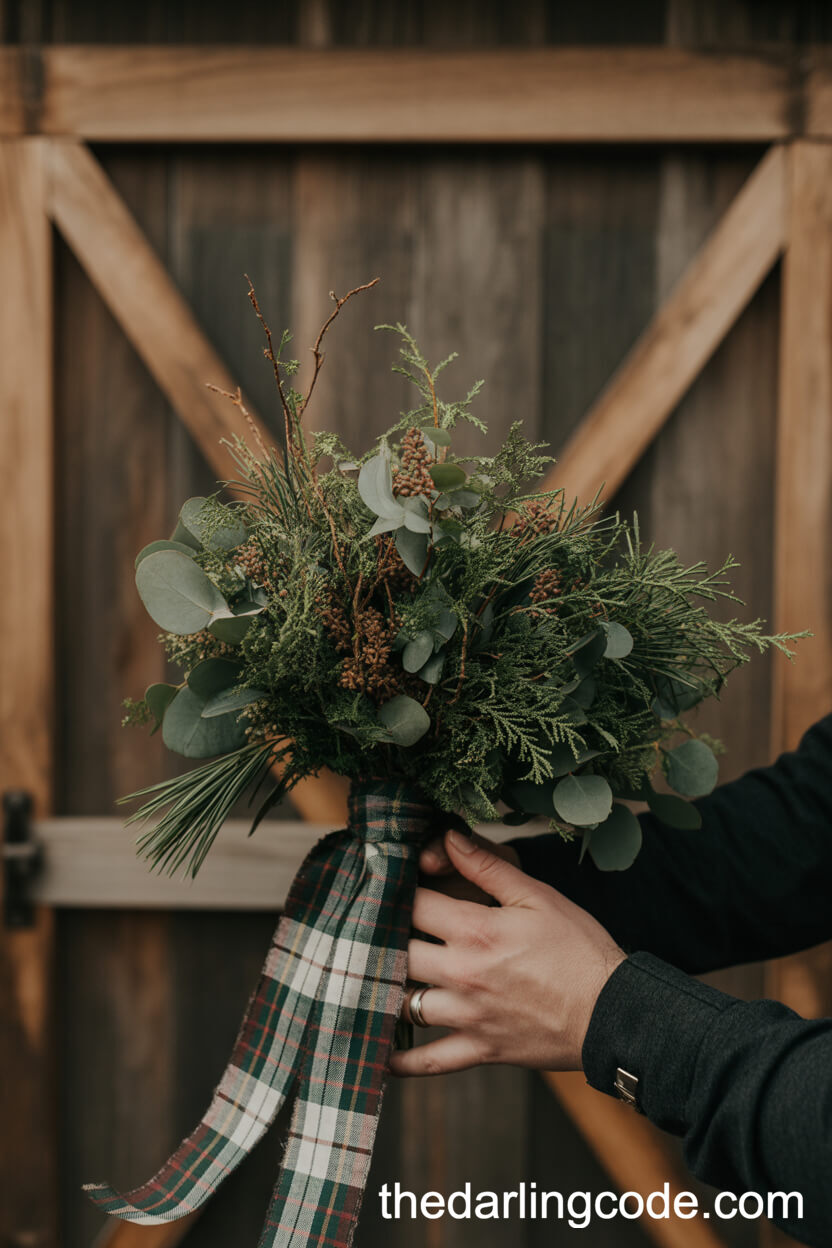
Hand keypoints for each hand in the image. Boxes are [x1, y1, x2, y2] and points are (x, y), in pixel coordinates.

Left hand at [392, 828, 624, 1076]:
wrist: (613, 1011)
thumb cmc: (579, 948)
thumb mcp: (537, 896)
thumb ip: (487, 867)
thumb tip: (449, 838)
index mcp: (475, 931)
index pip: (413, 904)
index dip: (396, 891)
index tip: (389, 886)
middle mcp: (462, 974)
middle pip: (396, 953)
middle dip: (382, 939)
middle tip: (374, 930)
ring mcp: (467, 1016)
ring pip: (402, 1004)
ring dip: (384, 990)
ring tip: (372, 978)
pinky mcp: (479, 1049)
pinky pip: (429, 1062)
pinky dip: (401, 1062)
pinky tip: (381, 1055)